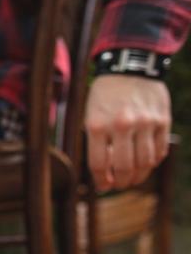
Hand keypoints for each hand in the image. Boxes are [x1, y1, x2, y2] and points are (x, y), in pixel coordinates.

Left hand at [84, 75, 171, 190]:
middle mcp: (122, 126)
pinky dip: (153, 162)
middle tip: (119, 185)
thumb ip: (96, 143)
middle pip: (124, 167)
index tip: (103, 186)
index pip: (99, 164)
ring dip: (139, 176)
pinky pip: (160, 150)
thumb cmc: (105, 96)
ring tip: (133, 178)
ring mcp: (145, 123)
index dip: (101, 181)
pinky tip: (146, 163)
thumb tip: (103, 173)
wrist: (129, 67)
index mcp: (98, 126)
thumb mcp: (91, 116)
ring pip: (145, 162)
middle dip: (121, 182)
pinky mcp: (162, 120)